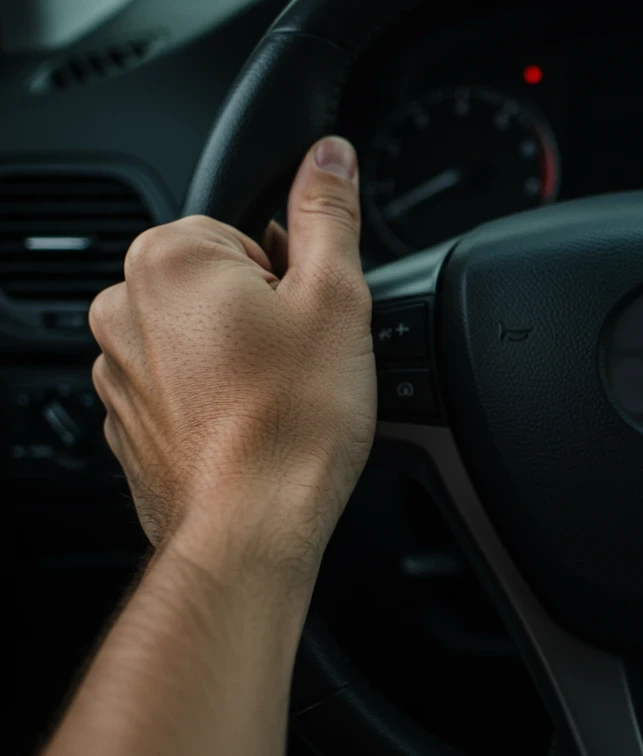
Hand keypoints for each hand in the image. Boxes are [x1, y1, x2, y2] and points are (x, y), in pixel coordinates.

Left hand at [90, 136, 373, 572]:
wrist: (253, 525)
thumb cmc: (293, 420)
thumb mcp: (337, 297)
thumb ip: (329, 213)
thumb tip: (330, 156)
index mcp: (169, 258)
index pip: (244, 234)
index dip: (292, 277)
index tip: (307, 321)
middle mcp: (125, 308)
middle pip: (218, 281)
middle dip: (263, 314)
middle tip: (302, 362)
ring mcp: (118, 371)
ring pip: (200, 337)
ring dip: (240, 356)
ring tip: (280, 399)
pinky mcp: (127, 422)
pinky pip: (182, 388)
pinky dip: (217, 400)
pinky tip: (255, 427)